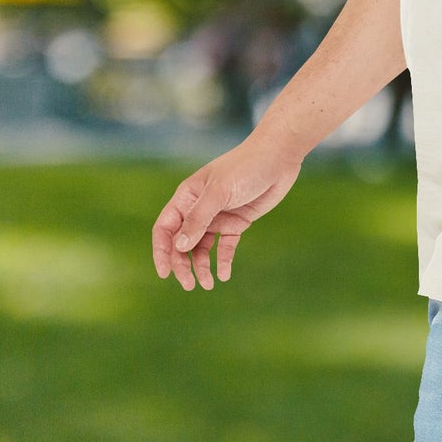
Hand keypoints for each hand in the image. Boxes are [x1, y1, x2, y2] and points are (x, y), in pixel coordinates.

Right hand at [150, 133, 302, 291]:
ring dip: (202, 266)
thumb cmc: (246, 166)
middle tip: (190, 285)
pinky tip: (224, 275)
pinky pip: (225, 246)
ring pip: (202, 248)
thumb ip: (199, 218)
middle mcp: (199, 208)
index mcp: (187, 197)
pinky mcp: (237, 222)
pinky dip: (223, 261)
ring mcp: (218, 216)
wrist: (279, 156)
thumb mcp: (219, 191)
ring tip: (209, 284)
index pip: (165, 228)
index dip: (162, 251)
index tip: (165, 273)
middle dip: (183, 264)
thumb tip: (179, 246)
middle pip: (182, 242)